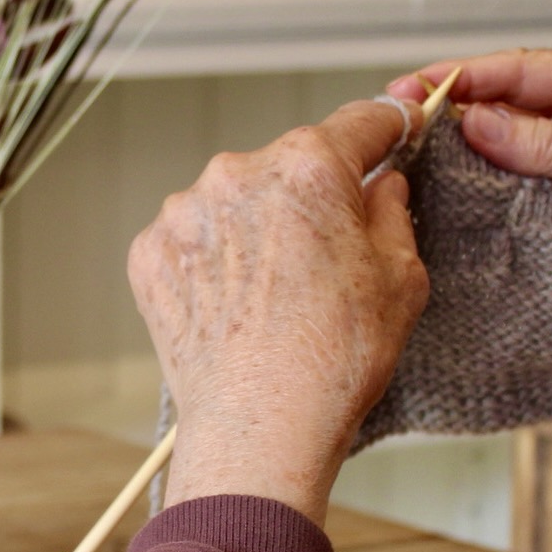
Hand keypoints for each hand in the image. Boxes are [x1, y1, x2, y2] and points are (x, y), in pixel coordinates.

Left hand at [129, 99, 429, 522]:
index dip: (385, 128)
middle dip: (311, 197)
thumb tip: (383, 185)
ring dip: (255, 227)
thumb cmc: (331, 361)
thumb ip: (393, 212)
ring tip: (275, 293)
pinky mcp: (150, 253)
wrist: (260, 429)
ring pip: (235, 201)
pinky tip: (236, 303)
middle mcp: (236, 174)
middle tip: (327, 255)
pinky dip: (213, 260)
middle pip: (288, 165)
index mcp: (308, 167)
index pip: (359, 122)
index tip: (393, 130)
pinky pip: (193, 239)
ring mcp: (184, 213)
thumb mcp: (401, 279)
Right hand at [386, 49, 551, 468]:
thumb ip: (550, 140)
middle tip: (399, 122)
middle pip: (502, 106)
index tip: (416, 88)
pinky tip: (441, 198)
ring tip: (408, 158)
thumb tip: (476, 122)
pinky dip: (472, 199)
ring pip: (496, 154)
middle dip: (451, 112)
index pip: (524, 69)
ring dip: (455, 156)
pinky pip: (504, 202)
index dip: (466, 77)